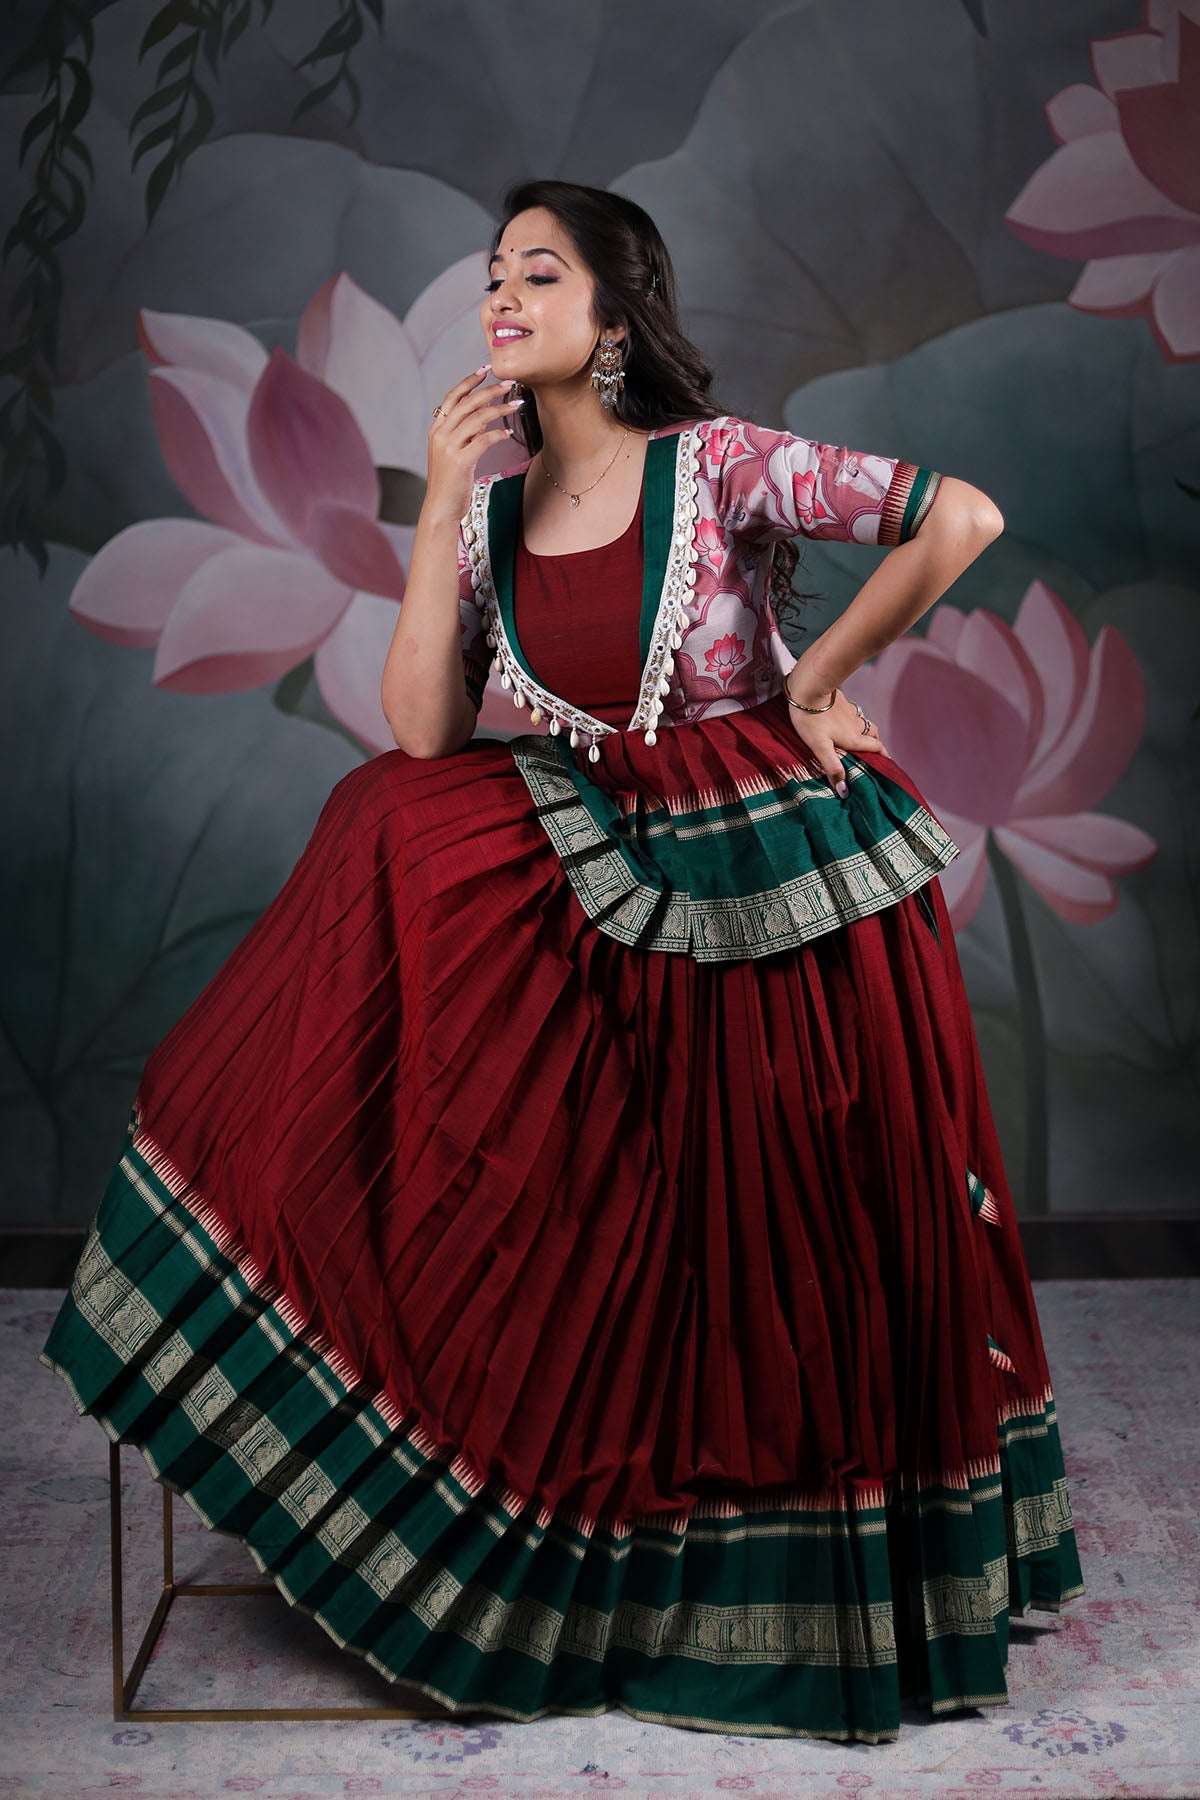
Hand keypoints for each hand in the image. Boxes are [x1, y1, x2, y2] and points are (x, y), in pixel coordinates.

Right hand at [423, 367, 524, 527]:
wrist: (440, 507)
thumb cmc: (450, 481)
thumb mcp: (454, 452)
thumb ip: (465, 432)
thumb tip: (483, 413)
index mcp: (437, 429)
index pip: (452, 397)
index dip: (469, 382)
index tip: (485, 369)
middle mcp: (440, 434)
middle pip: (467, 403)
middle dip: (489, 390)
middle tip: (509, 383)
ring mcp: (449, 447)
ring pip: (477, 418)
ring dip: (499, 409)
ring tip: (516, 404)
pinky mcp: (461, 461)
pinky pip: (483, 440)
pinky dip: (498, 434)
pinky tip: (508, 433)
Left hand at [782, 671, 888, 793]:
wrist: (808, 688)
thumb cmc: (811, 719)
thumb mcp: (820, 747)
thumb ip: (832, 767)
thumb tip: (844, 790)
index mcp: (854, 737)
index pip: (877, 747)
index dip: (884, 756)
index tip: (888, 764)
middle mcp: (855, 724)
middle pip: (873, 733)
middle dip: (875, 742)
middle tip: (870, 750)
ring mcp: (849, 710)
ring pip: (862, 721)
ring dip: (862, 729)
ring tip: (854, 737)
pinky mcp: (840, 700)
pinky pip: (851, 711)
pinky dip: (850, 718)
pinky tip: (839, 719)